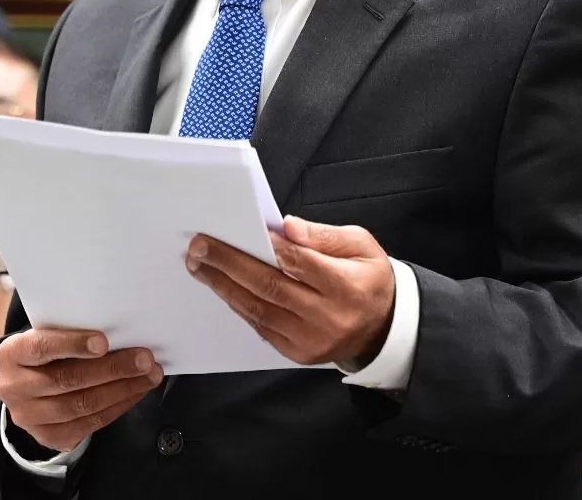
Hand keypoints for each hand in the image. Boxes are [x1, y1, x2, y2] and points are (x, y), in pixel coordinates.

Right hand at [0, 327, 163, 453]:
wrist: (26, 389)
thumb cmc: (46, 354)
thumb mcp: (47, 335)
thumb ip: (70, 332)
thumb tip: (119, 331)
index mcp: (12, 355)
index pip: (41, 347)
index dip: (72, 344)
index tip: (104, 341)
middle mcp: (15, 388)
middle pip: (68, 379)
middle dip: (112, 368)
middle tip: (144, 358)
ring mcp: (30, 417)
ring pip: (82, 405)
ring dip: (123, 389)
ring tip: (149, 375)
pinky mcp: (50, 437)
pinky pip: (91, 424)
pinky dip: (119, 406)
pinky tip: (136, 392)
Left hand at [187, 216, 395, 368]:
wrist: (381, 328)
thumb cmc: (368, 279)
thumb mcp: (361, 245)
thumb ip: (324, 235)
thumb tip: (288, 228)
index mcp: (347, 287)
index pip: (301, 264)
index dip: (269, 247)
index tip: (240, 229)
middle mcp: (328, 317)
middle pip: (271, 287)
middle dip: (230, 264)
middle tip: (200, 247)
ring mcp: (310, 340)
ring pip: (259, 310)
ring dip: (224, 286)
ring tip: (200, 265)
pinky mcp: (297, 353)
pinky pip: (260, 327)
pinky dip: (239, 305)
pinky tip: (222, 287)